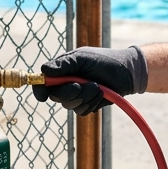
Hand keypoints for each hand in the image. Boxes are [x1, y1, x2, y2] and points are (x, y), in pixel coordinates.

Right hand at [31, 46, 147, 115]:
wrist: (127, 72)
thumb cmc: (105, 61)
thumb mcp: (83, 58)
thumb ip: (64, 64)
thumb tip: (44, 70)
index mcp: (62, 70)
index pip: (43, 82)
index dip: (40, 89)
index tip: (43, 96)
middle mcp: (66, 83)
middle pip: (55, 96)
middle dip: (68, 92)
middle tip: (81, 85)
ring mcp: (77, 95)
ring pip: (69, 105)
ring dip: (84, 97)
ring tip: (97, 86)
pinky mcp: (87, 104)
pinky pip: (82, 111)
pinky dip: (91, 103)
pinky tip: (101, 94)